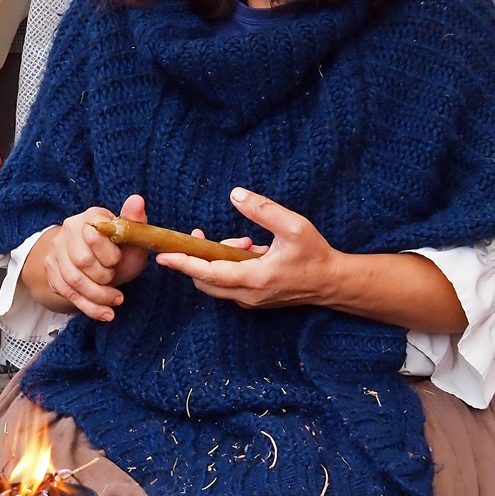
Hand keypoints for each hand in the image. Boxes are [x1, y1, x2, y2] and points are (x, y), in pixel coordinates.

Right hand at [33, 195, 150, 321]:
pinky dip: (90, 307)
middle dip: (104, 277)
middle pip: (82, 260)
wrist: (100, 266)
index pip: (94, 236)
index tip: (118, 261)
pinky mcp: (52, 272)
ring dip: (98, 295)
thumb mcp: (132, 238)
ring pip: (74, 280)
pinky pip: (68, 294)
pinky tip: (106, 313)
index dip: (109, 255)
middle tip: (115, 279)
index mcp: (91, 217)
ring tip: (116, 300)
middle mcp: (69, 230)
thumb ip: (135, 221)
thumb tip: (137, 199)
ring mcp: (57, 252)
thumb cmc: (120, 251)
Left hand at [155, 188, 341, 309]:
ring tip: (245, 241)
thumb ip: (263, 209)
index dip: (184, 264)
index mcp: (255, 279)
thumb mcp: (293, 225)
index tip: (163, 256)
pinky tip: (249, 250)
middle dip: (196, 259)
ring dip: (216, 262)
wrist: (331, 282)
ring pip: (215, 284)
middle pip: (204, 282)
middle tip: (200, 236)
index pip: (208, 274)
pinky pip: (227, 285)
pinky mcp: (253, 300)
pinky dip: (227, 267)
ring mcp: (250, 301)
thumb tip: (235, 194)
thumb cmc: (315, 254)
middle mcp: (247, 295)